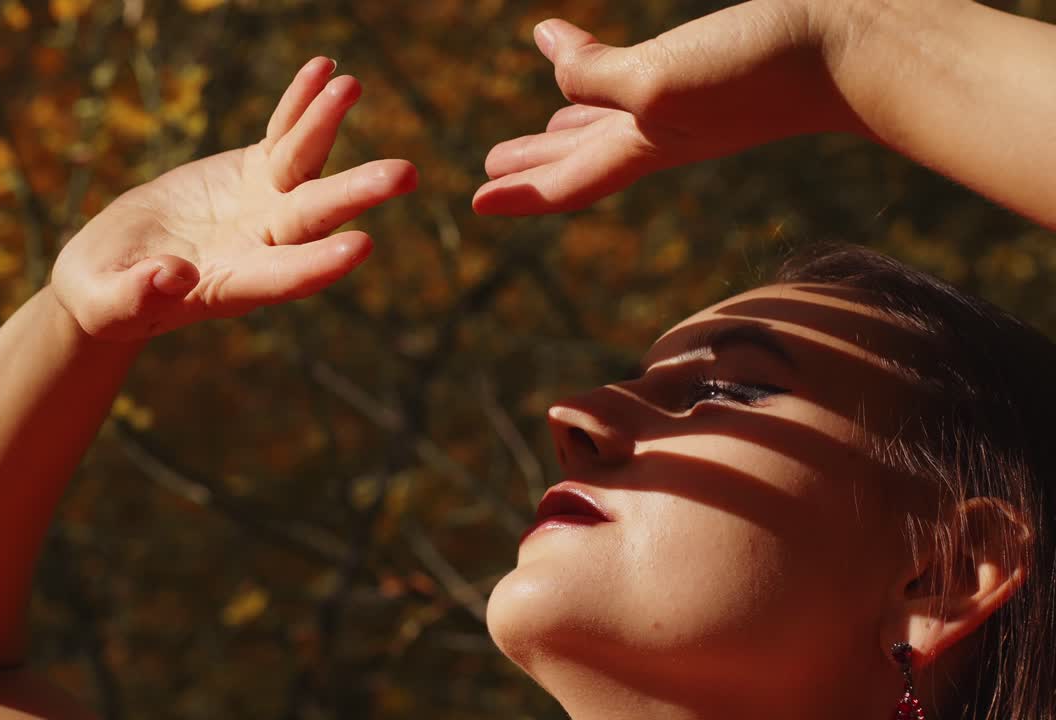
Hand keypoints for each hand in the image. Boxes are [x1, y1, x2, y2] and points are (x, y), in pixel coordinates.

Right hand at [52, 57, 417, 340]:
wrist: (116, 270)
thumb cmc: (107, 298)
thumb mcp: (106, 303)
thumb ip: (136, 294)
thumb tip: (171, 276)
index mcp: (233, 286)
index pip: (285, 277)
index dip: (320, 263)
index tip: (361, 247)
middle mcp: (263, 246)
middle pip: (315, 218)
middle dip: (357, 193)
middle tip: (405, 174)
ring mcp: (265, 207)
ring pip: (304, 165)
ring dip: (326, 125)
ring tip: (348, 85)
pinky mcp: (254, 174)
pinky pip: (283, 135)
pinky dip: (300, 104)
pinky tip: (323, 70)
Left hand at [473, 1, 864, 214]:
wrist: (856, 43)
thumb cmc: (759, 71)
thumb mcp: (659, 79)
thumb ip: (599, 78)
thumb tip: (553, 68)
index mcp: (644, 147)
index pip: (567, 182)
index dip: (519, 192)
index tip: (474, 201)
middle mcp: (663, 131)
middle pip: (582, 155)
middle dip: (537, 161)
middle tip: (495, 166)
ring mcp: (691, 101)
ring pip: (611, 116)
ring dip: (570, 122)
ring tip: (544, 125)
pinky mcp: (714, 66)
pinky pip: (642, 76)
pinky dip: (611, 73)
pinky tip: (610, 57)